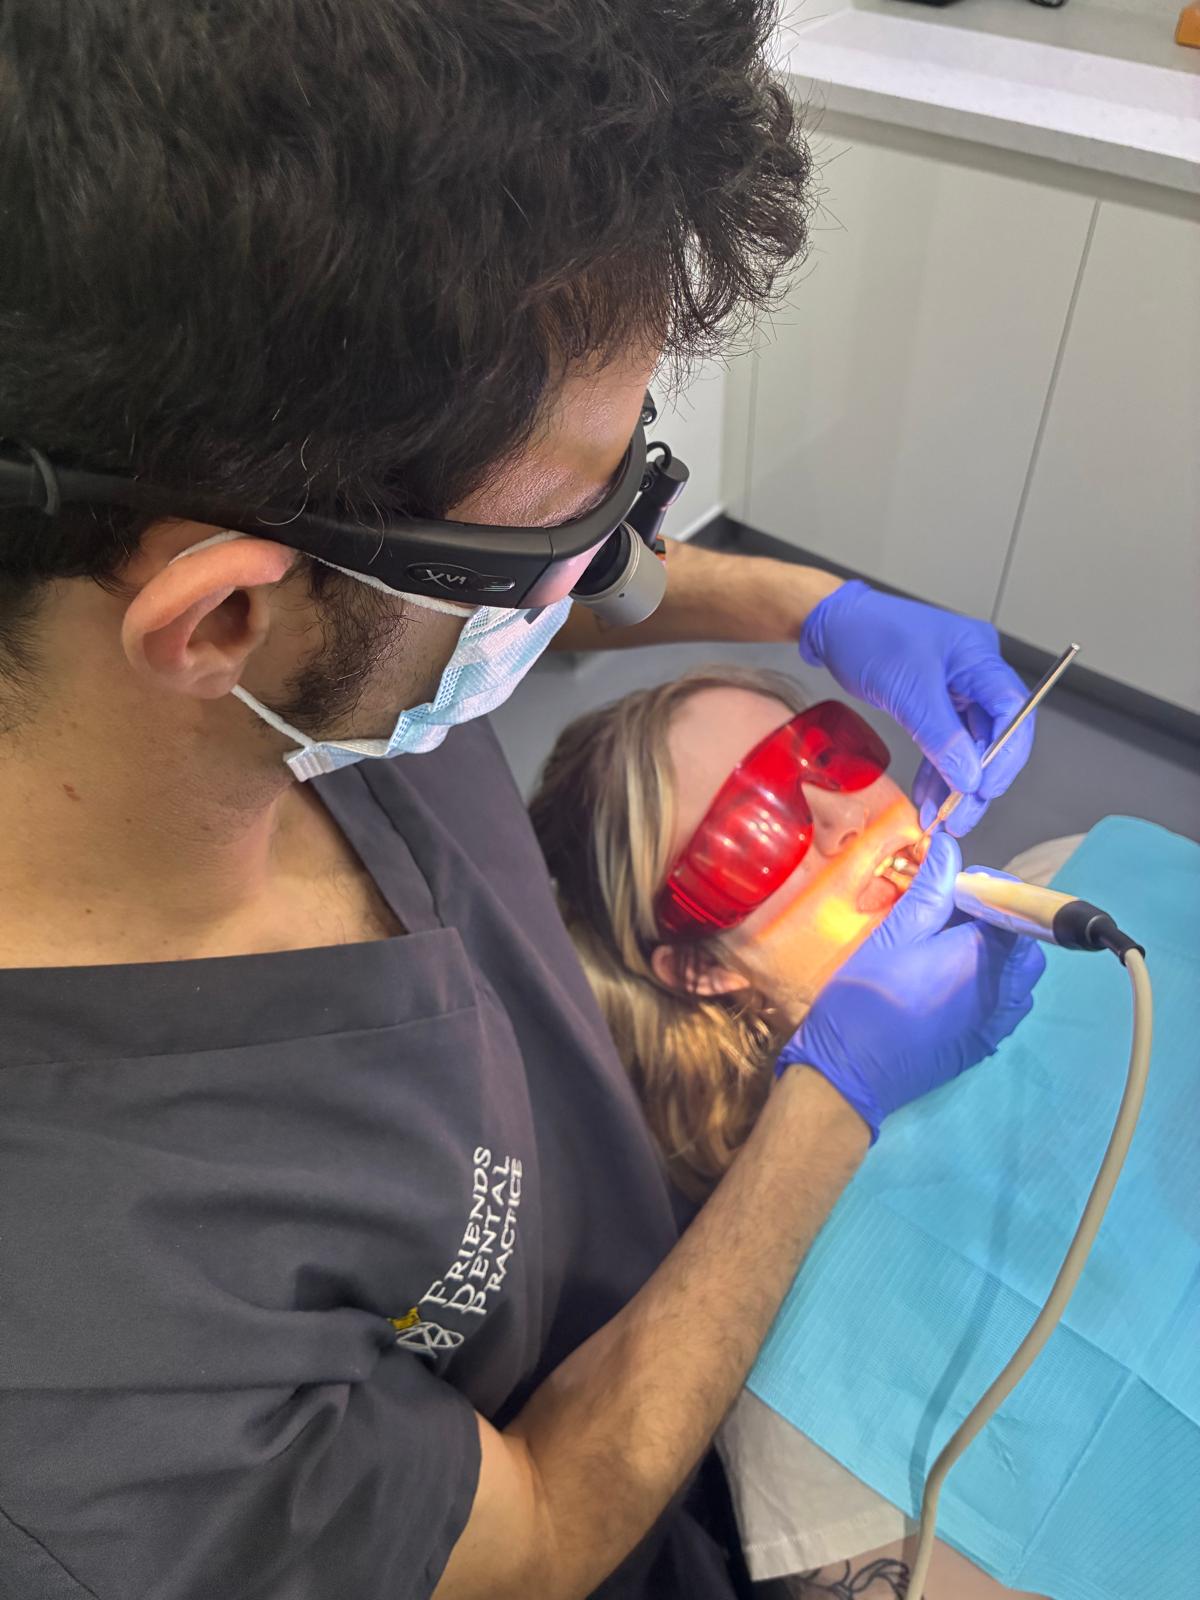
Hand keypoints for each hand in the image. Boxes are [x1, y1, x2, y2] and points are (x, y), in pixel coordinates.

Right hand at [774, 833, 1045, 1139]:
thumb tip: (949, 846)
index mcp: (984, 955)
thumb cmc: (867, 996)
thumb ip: (930, 889)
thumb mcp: (894, 933)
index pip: (1013, 908)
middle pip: (1022, 943)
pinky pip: (1003, 1004)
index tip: (951, 887)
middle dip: (994, 922)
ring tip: (946, 949)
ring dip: (994, 955)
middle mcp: (1004, 989)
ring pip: (1016, 976)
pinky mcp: (984, 1044)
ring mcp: (997, 1022)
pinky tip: (947, 983)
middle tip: (947, 915)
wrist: (851, 1072)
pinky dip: (987, 985)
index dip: (987, 890)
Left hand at [799, 580, 1032, 835]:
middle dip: (978, 779)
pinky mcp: (933, 701)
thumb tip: (969, 777)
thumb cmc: (869, 636)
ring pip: (968, 744)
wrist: (833, 624)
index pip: (1012, 712)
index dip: (1005, 755)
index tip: (985, 789)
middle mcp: (974, 672)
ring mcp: (955, 688)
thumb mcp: (908, 689)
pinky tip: (931, 796)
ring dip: (956, 782)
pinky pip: (945, 742)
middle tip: (962, 817)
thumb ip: (942, 735)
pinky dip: (938, 770)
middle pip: (994, 734)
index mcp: (979, 656)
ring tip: (942, 818)